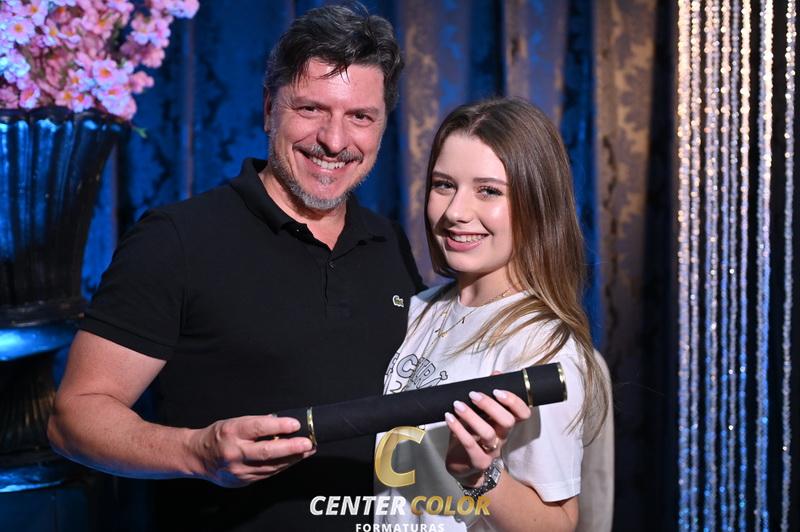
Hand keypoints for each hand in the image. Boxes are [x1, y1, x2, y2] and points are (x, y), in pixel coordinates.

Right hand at [189, 415, 314, 486]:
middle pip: (267, 451)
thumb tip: (282, 423)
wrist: (199, 457)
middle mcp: (234, 452)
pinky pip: (267, 473)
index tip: (295, 424)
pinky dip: (282, 466)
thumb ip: (257, 423)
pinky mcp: (243, 480)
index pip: (259, 428)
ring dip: (292, 458)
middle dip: (291, 448)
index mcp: (232, 432)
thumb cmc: (218, 436)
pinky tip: (292, 460)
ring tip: (307, 450)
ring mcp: (238, 469)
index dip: (279, 426)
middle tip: (308, 443)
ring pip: (271, 465)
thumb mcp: (234, 422)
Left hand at [444, 386, 530, 487]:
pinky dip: (459, 430)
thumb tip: (497, 372)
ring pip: (488, 433)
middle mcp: (502, 437)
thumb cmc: (472, 435)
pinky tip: (449, 417)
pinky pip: (471, 446)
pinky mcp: (478, 461)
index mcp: (505, 424)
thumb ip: (489, 394)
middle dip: (491, 405)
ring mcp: (491, 451)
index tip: (498, 390)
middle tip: (473, 394)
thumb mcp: (480, 414)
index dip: (515, 401)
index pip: (523, 414)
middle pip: (507, 422)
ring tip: (457, 405)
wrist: (463, 466)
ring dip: (471, 416)